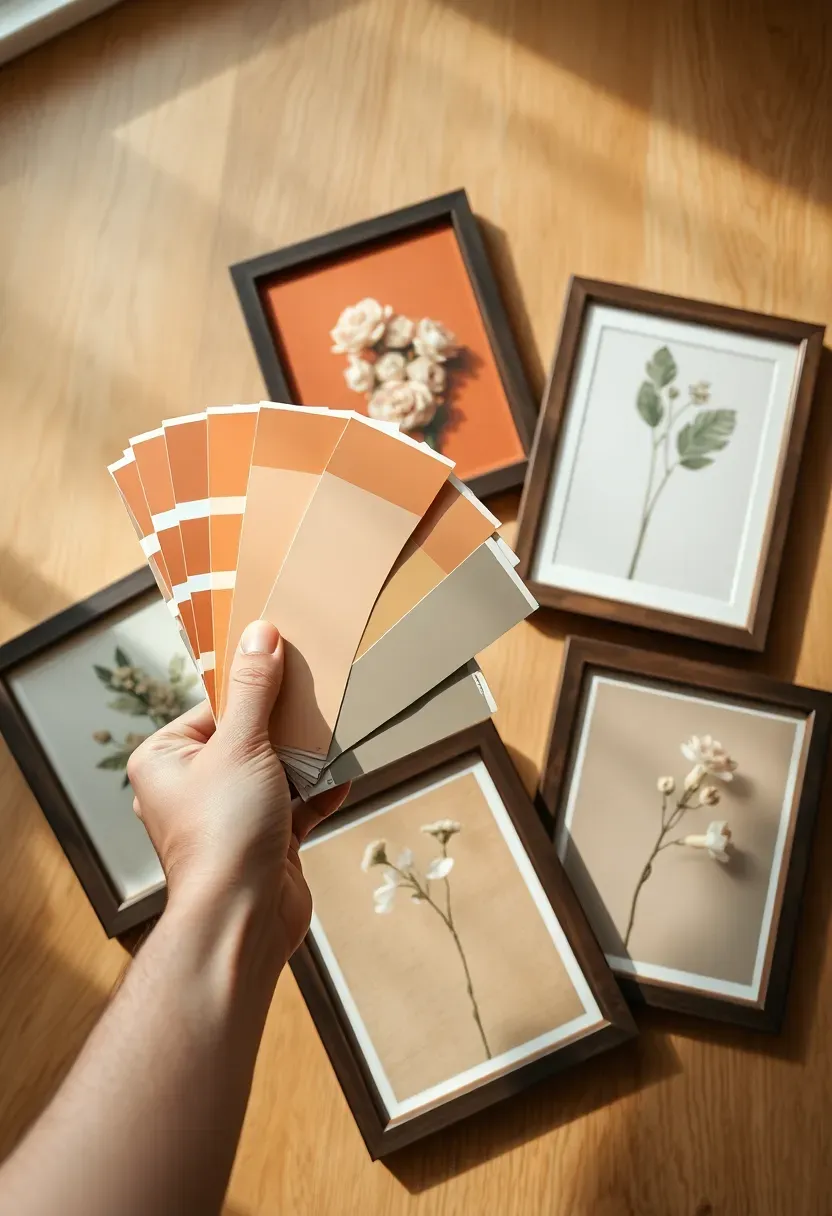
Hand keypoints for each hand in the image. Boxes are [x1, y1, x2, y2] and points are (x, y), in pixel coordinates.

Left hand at [127, 620, 348, 962]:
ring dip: (306, 759)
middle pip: (247, 736)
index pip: (213, 706)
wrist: (244, 919)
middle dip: (285, 726)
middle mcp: (191, 786)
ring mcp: (229, 815)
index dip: (252, 687)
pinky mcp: (263, 840)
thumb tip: (260, 635)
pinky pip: (294, 804)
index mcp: (165, 759)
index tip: (289, 663)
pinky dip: (317, 793)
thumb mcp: (241, 745)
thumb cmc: (224, 833)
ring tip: (334, 737)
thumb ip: (254, 690)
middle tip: (318, 700)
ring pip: (274, 769)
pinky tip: (341, 778)